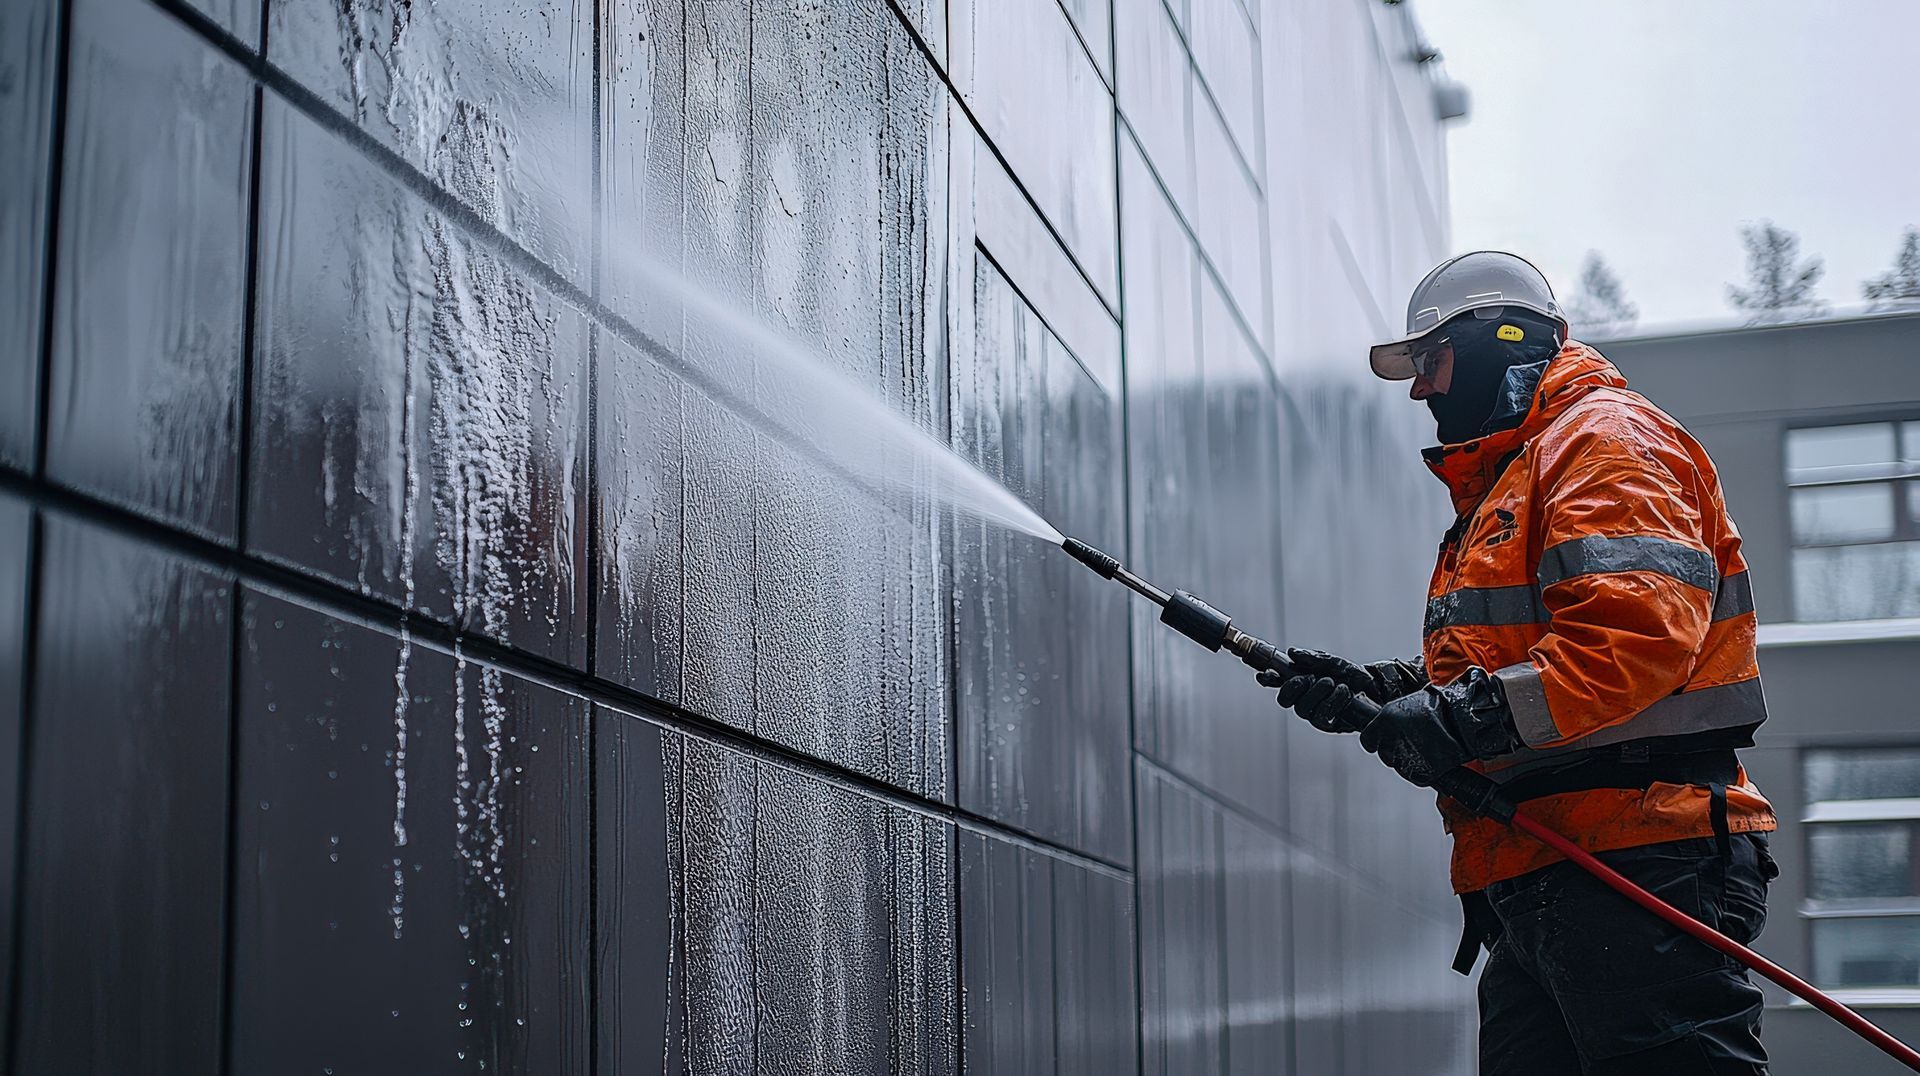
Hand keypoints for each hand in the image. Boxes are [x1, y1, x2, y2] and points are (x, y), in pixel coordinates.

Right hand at [1256, 648, 1425, 733]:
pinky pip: (1321, 716)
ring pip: (1302, 708)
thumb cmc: (1355, 677)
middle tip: (1307, 678)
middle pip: (1284, 700)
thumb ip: (1313, 658)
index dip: (1267, 677)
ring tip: (1333, 682)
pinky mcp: (1329, 724)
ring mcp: (1315, 713)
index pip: (1277, 682)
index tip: (1265, 673)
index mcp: (1302, 682)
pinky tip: (1343, 692)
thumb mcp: (1334, 662)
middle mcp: (1305, 699)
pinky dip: (1332, 701)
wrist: (1379, 690)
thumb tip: (1293, 653)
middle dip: (1293, 688)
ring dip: (1317, 692)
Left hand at [1360, 689, 1471, 785]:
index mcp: (1386, 719)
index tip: (1379, 740)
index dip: (1374, 741)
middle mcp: (1392, 739)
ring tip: (1426, 747)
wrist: (1464, 718)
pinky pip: (1415, 775)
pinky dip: (1421, 770)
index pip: (1367, 740)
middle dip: (1393, 750)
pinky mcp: (1422, 772)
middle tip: (1412, 741)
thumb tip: (1381, 731)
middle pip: (1384, 754)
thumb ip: (1390, 719)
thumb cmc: (1440, 706)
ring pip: (1399, 766)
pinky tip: (1431, 757)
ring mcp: (1407, 757)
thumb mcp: (1408, 704)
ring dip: (1408, 760)